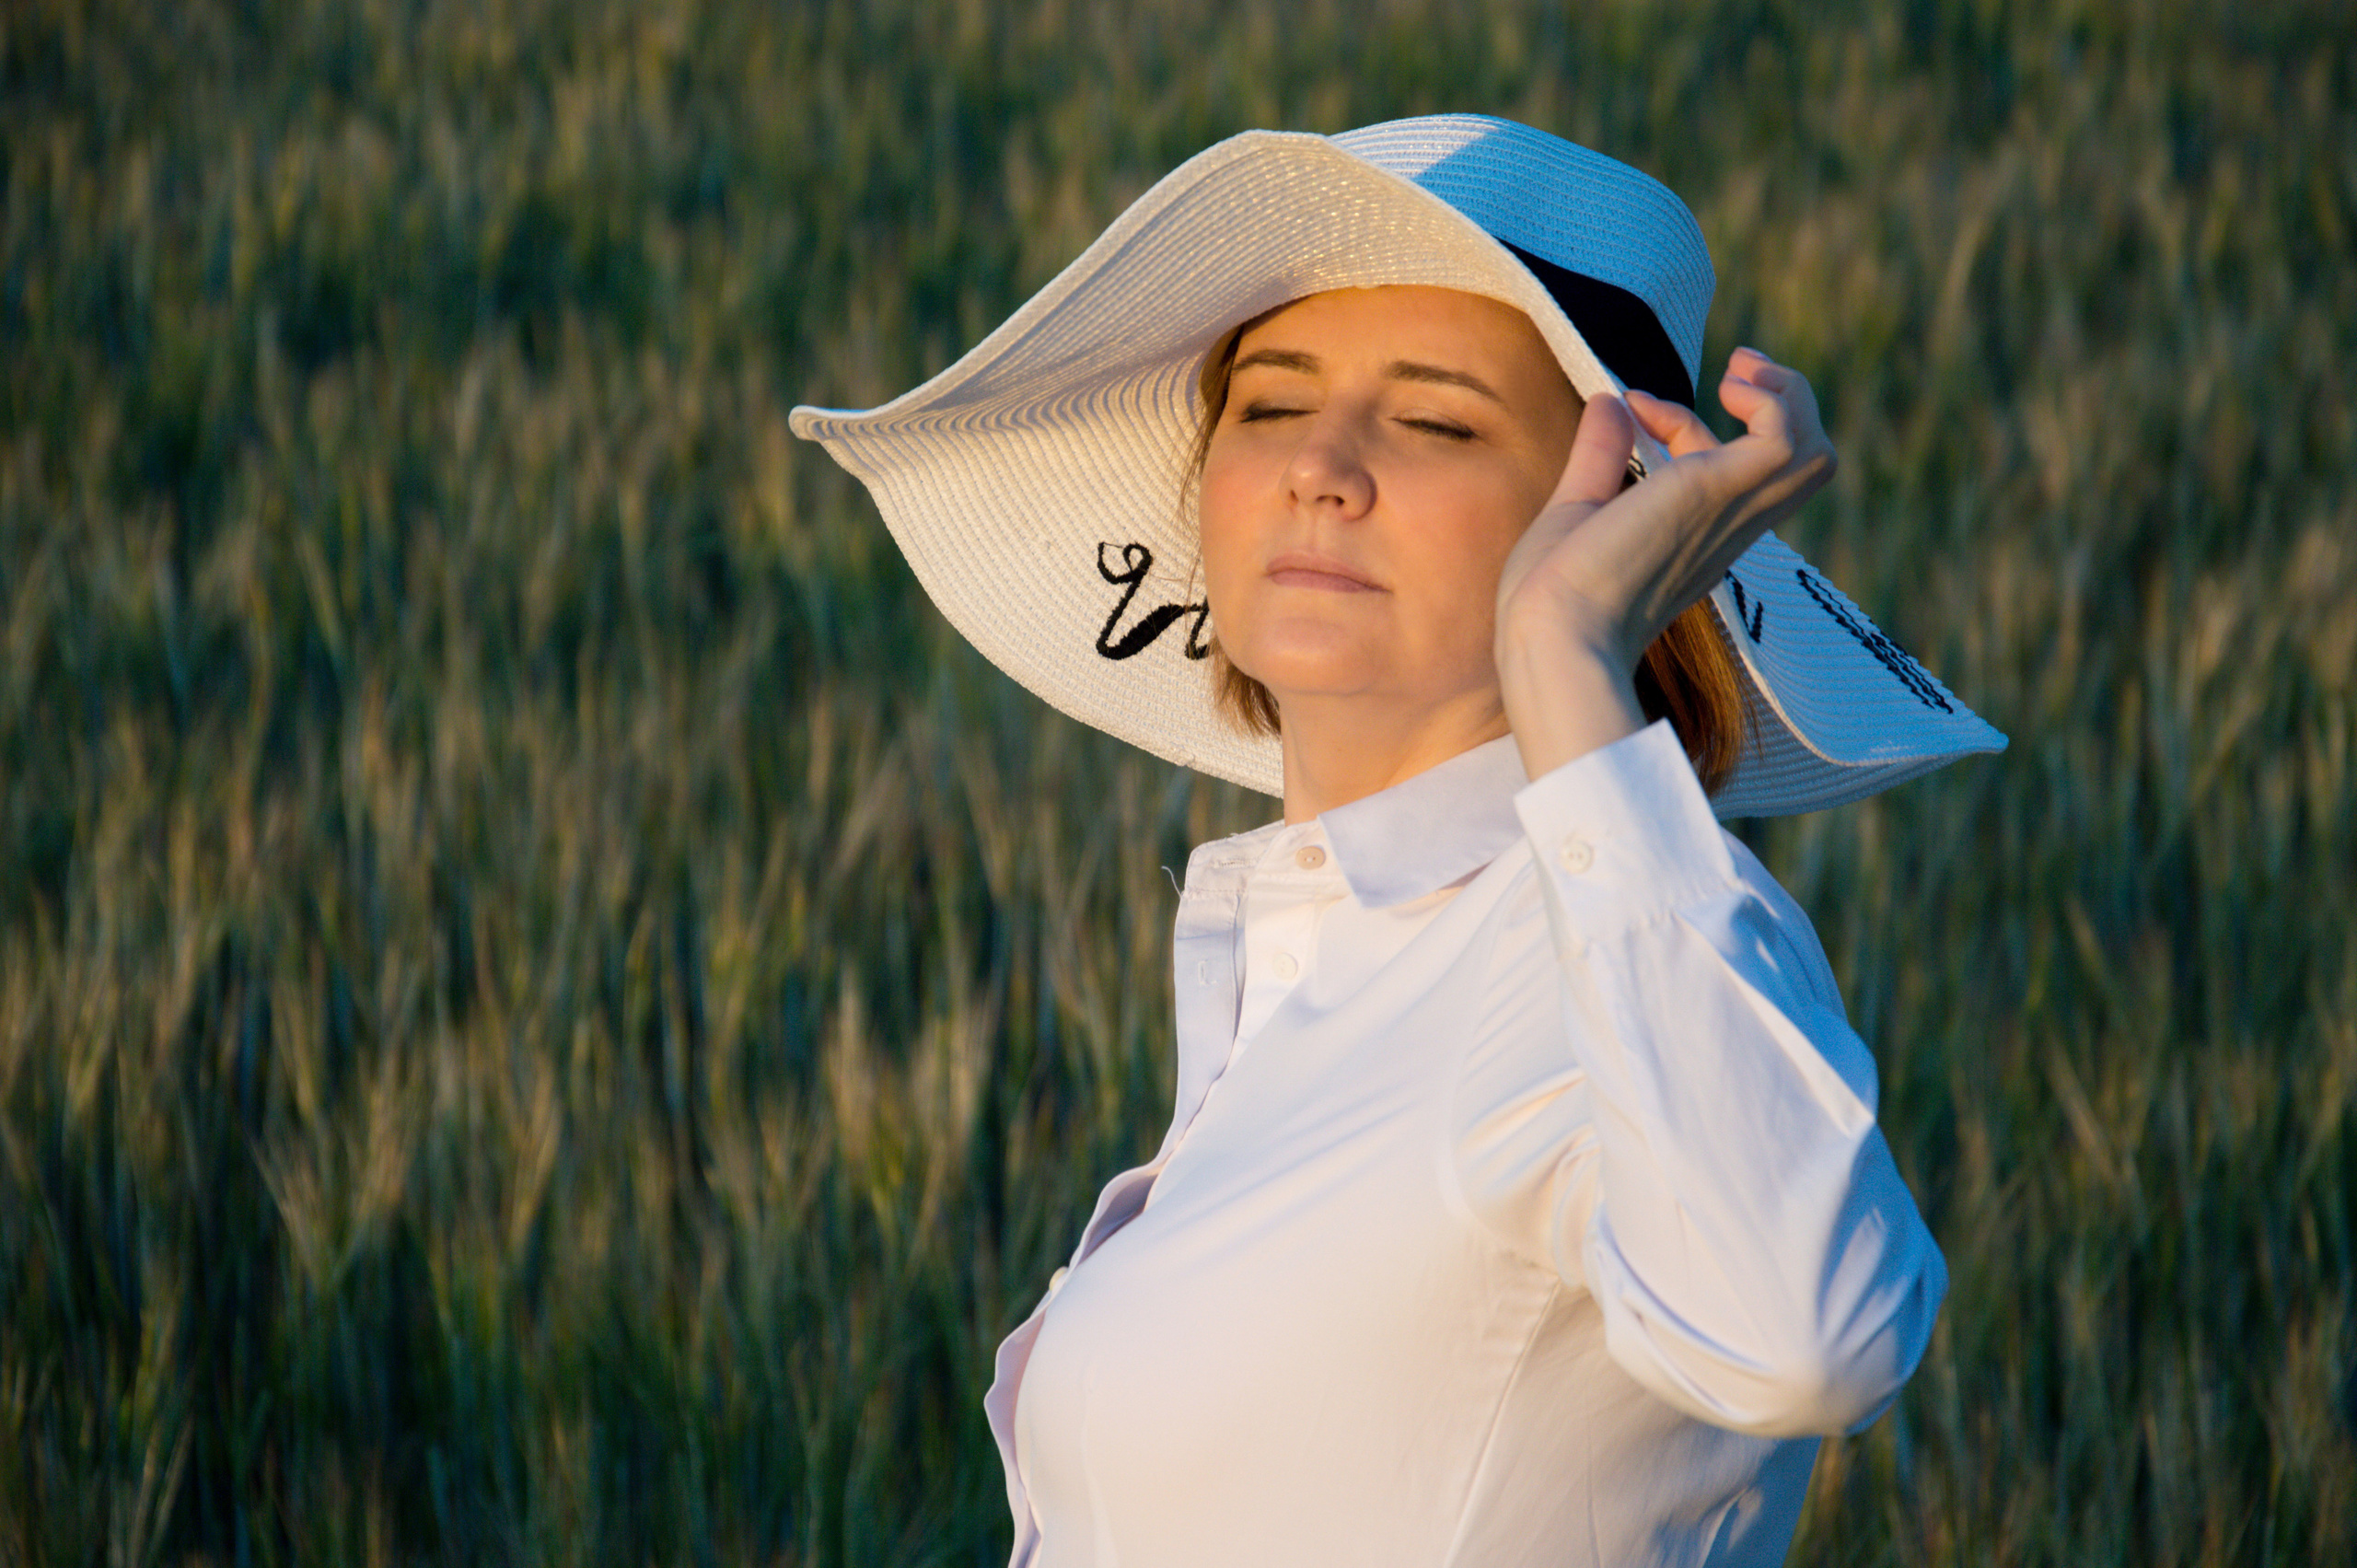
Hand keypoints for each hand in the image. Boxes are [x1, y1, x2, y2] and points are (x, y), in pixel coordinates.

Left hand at [1493, 349, 1835, 777]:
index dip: (1685, 423)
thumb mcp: (1577, 510)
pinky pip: (1788, 440)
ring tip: (1738, 370)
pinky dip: (1771, 402)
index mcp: (1695, 540)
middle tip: (1734, 372)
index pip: (1723, 475)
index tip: (1635, 408)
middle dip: (1780, 405)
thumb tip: (1609, 402)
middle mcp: (1726, 530)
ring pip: (1814, 453)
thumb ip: (1600, 457)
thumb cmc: (1552, 598)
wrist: (1553, 633)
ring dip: (1788, 396)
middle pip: (1802, 467)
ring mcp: (1730, 510)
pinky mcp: (1722, 492)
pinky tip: (1726, 388)